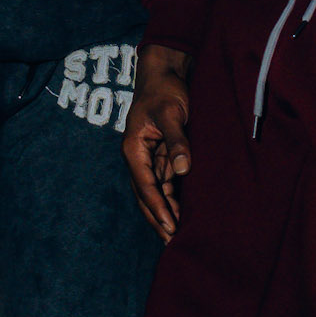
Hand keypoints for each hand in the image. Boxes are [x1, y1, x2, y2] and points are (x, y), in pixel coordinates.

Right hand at [121, 44, 193, 241]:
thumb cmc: (164, 90)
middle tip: (172, 243)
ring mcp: (149, 157)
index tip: (171, 227)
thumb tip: (182, 170)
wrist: (164, 73)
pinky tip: (182, 212)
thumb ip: (176, 141)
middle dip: (158, 219)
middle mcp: (138, 157)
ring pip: (156, 191)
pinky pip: (165, 181)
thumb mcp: (170, 113)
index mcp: (134, 149)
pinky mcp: (161, 154)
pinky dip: (172, 197)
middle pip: (146, 195)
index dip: (158, 208)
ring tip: (177, 235)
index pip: (146, 186)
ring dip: (165, 211)